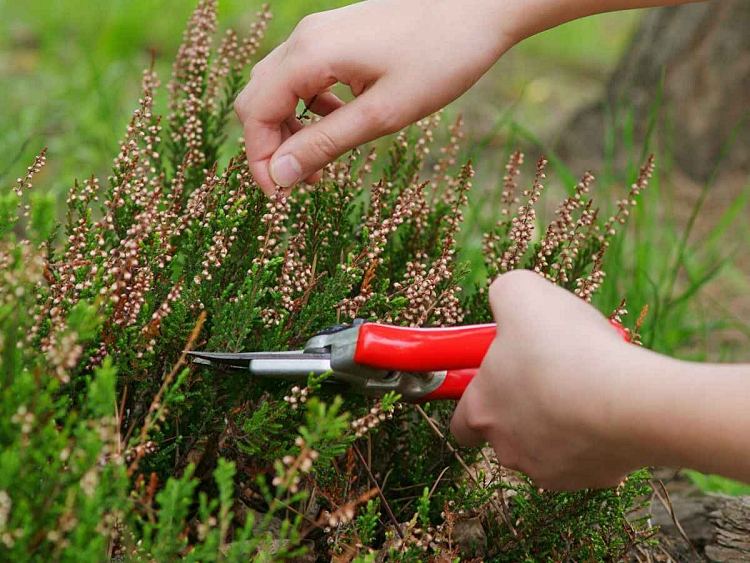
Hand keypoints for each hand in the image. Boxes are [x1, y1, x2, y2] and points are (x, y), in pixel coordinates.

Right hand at [234, 0, 518, 193]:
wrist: (480, 5)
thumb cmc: (440, 58)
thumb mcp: (381, 114)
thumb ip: (325, 144)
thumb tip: (280, 176)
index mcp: (308, 54)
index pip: (256, 113)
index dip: (261, 160)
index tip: (280, 197)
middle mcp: (305, 38)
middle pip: (258, 99)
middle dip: (272, 146)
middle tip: (302, 183)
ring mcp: (321, 33)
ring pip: (279, 87)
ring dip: (290, 128)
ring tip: (321, 162)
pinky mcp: (339, 36)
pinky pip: (304, 75)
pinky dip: (308, 107)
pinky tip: (339, 122)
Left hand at [450, 270, 642, 489]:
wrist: (630, 401)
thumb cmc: (565, 347)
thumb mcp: (520, 293)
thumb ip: (503, 295)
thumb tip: (505, 300)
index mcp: (482, 410)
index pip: (461, 421)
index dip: (479, 395)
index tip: (499, 374)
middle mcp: (508, 448)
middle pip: (508, 431)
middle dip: (526, 405)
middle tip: (552, 371)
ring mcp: (550, 470)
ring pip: (550, 445)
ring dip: (563, 420)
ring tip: (588, 385)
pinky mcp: (594, 480)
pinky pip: (591, 456)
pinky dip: (598, 435)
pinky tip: (613, 407)